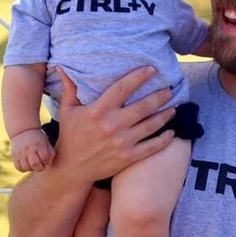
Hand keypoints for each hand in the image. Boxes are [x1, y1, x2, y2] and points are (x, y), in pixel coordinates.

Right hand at [11, 128, 55, 171]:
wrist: (23, 131)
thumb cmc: (38, 139)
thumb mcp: (46, 142)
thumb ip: (51, 152)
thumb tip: (49, 163)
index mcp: (39, 145)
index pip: (45, 158)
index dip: (46, 162)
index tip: (45, 160)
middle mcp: (29, 149)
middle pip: (35, 164)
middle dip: (40, 168)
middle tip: (40, 165)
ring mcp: (21, 153)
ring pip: (26, 167)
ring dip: (32, 168)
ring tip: (33, 164)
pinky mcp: (14, 156)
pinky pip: (18, 167)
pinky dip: (23, 168)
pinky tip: (26, 164)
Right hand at [55, 67, 175, 182]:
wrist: (72, 169)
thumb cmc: (70, 137)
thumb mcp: (67, 111)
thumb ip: (70, 88)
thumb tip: (61, 67)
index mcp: (98, 110)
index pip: (123, 88)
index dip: (140, 77)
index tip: (152, 69)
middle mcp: (113, 125)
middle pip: (144, 106)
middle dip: (160, 96)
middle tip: (170, 90)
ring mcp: (122, 142)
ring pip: (151, 125)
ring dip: (166, 115)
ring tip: (174, 108)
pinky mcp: (128, 157)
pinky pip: (152, 147)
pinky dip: (164, 139)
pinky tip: (171, 132)